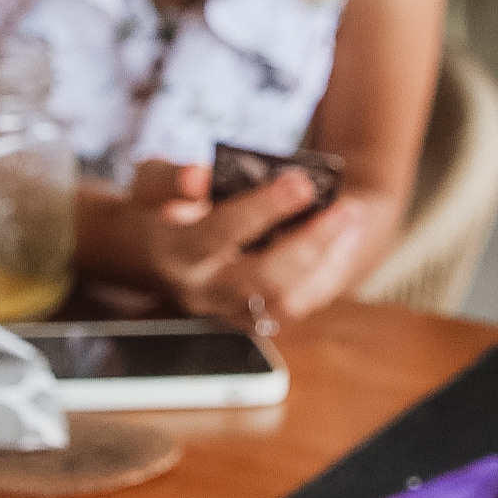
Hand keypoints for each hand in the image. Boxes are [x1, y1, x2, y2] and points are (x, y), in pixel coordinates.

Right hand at [120, 160, 362, 328]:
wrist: (147, 252)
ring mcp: (228, 310)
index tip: (301, 181)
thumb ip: (170, 178)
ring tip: (350, 220)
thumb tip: (198, 178)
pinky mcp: (250, 319)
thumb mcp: (149, 181)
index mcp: (175, 253)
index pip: (221, 233)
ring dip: (325, 262)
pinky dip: (325, 274)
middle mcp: (202, 290)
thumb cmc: (157, 206)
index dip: (263, 208)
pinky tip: (343, 241)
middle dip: (310, 243)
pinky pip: (296, 307)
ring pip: (285, 301)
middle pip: (263, 280)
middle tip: (344, 207)